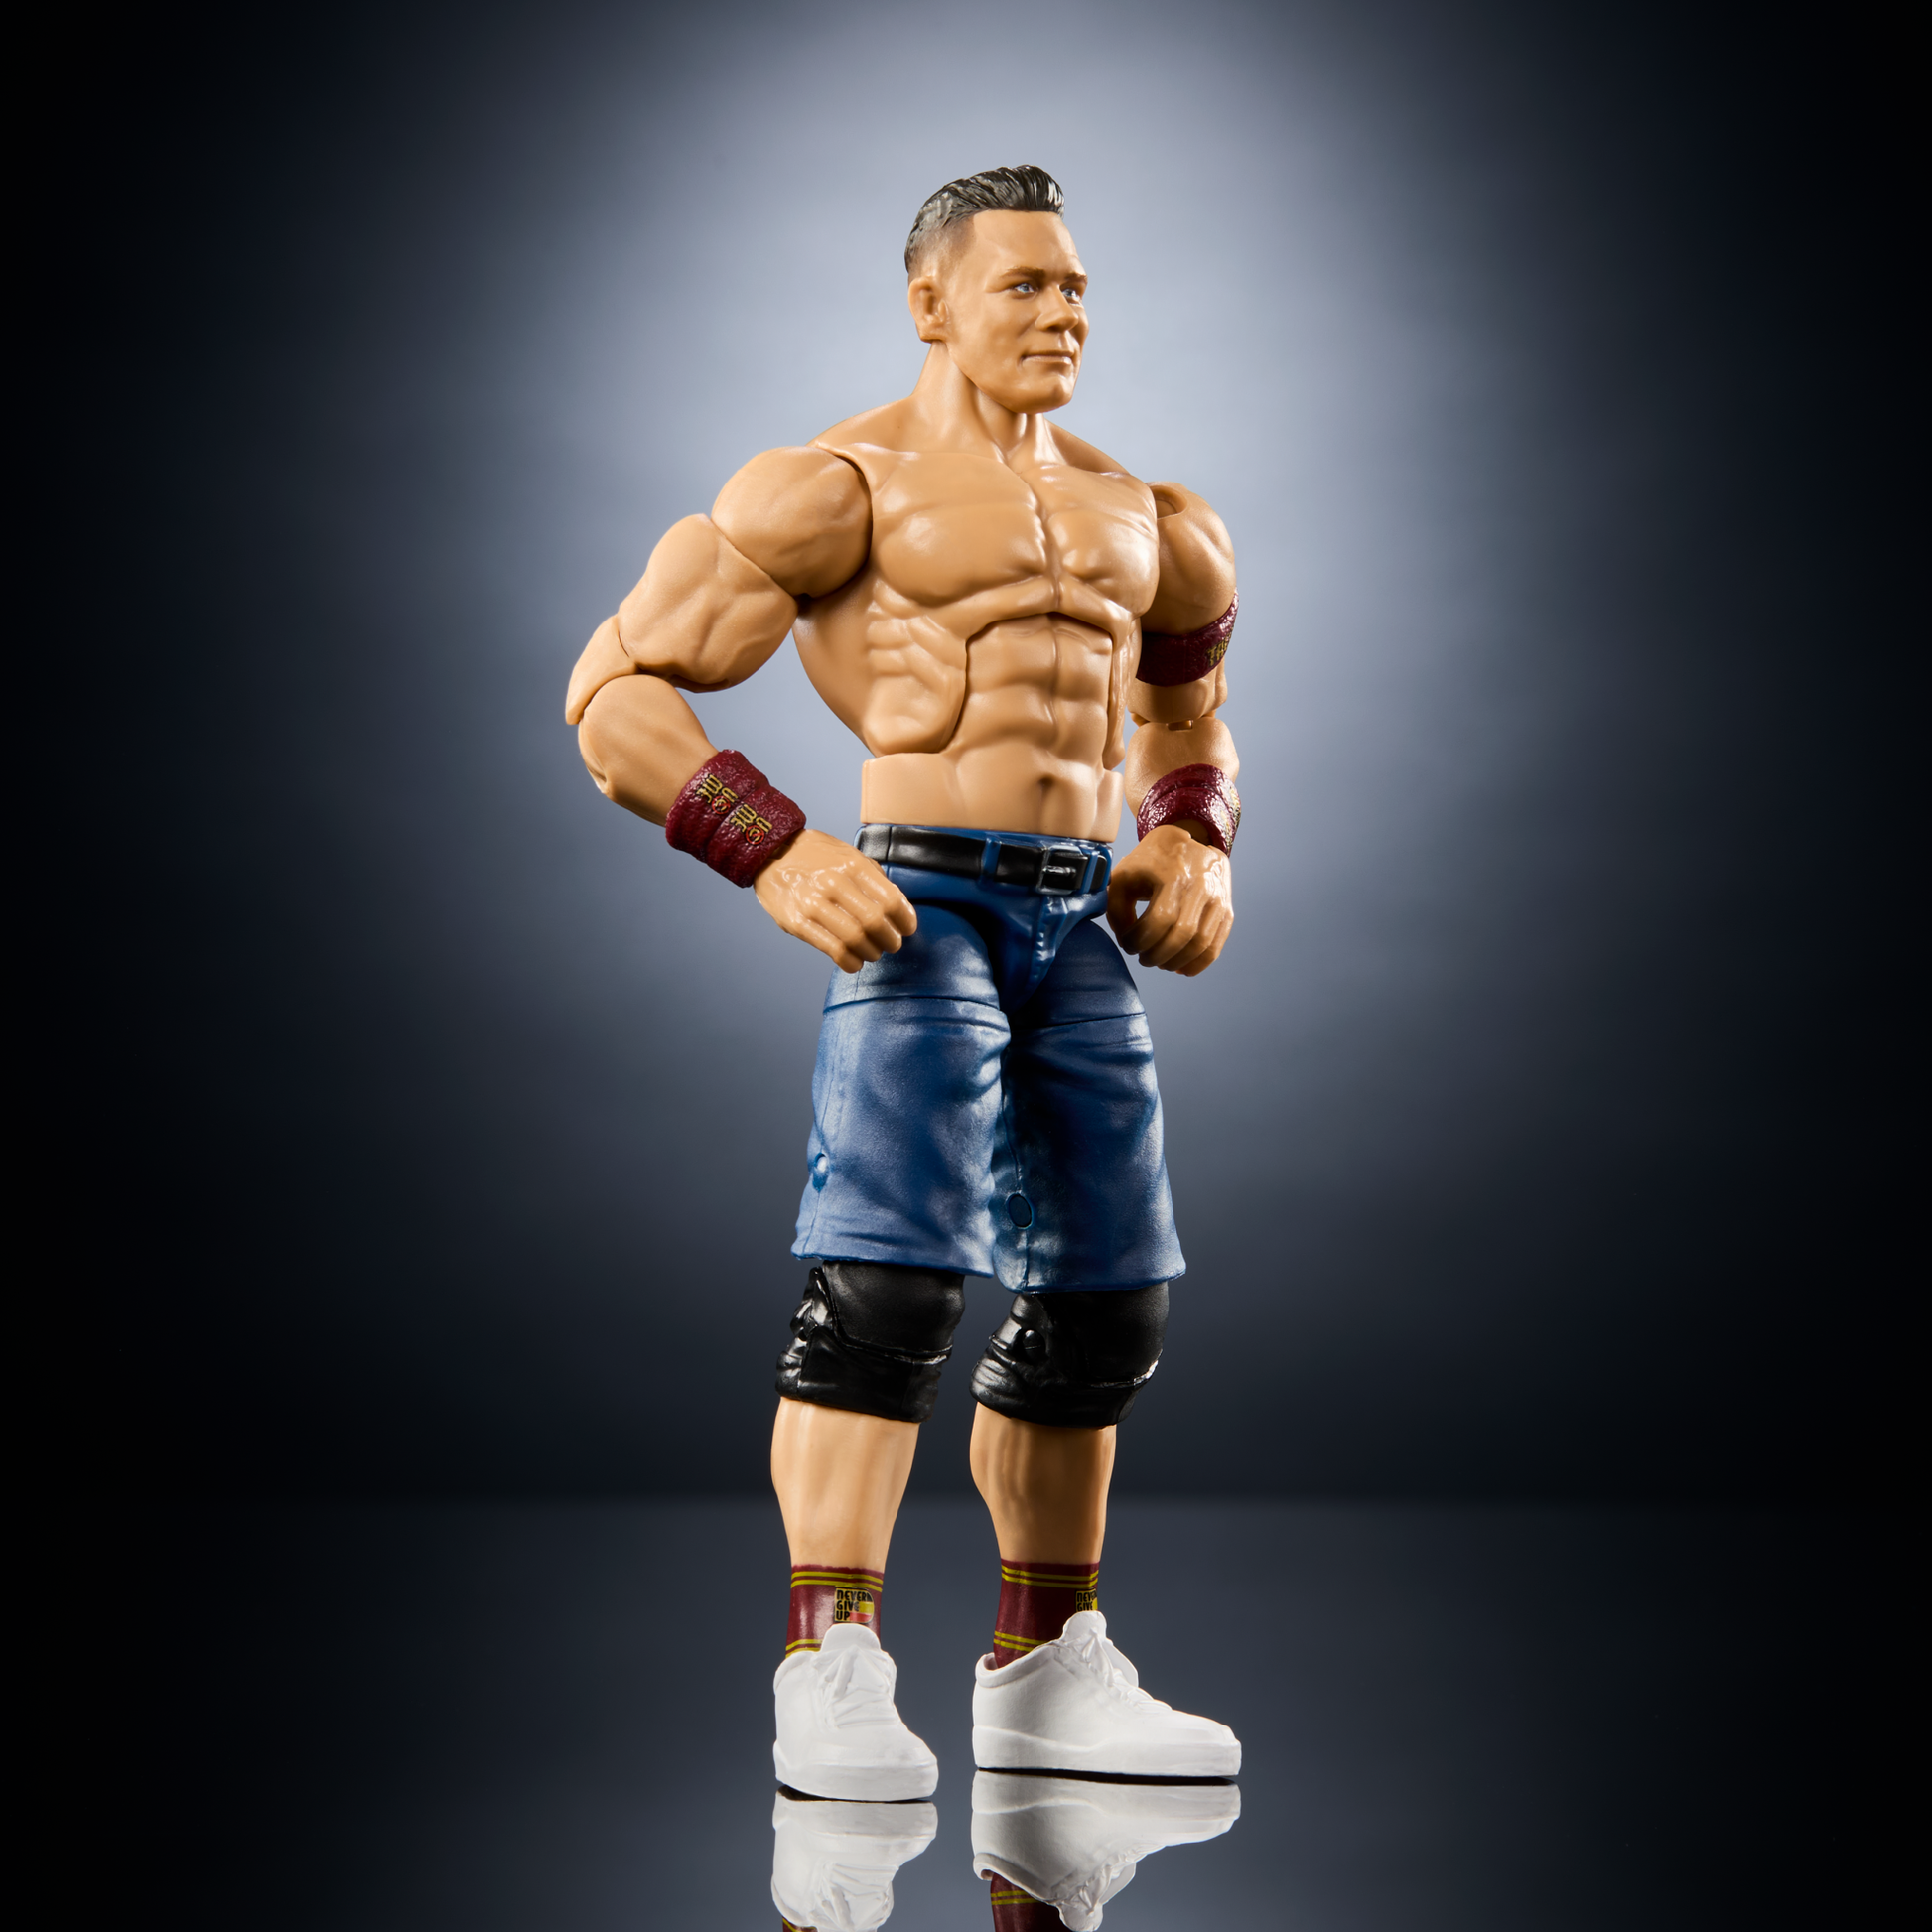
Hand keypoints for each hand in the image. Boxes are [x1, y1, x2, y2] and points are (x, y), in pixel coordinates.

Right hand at [754, 829, 916, 971]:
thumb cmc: (815, 856)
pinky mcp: (797, 923)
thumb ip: (873, 878)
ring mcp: (813, 904)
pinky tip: (854, 961)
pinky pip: (832, 949)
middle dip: (890, 940)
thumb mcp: (849, 855)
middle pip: (875, 922)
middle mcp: (834, 883)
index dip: (905, 920)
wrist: (771, 853)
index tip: (907, 928)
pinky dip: (849, 961)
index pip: (890, 900)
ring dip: (871, 952)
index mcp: (852, 865)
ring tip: (872, 952)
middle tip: (892, 944)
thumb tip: (899, 907)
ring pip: (855, 939)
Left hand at [1106, 824, 1232, 974]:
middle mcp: (1201, 885)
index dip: (1139, 940)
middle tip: (1143, 958)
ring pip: (1202, 943)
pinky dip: (1199, 962)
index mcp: (1173, 874)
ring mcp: (1218, 897)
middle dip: (1157, 955)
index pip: (1158, 920)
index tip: (1128, 944)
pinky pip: (1216, 944)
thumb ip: (1117, 909)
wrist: (1186, 839)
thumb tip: (1128, 941)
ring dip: (1177, 962)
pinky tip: (1181, 968)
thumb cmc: (1148, 861)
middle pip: (1182, 935)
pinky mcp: (1226, 909)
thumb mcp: (1124, 876)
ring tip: (1160, 963)